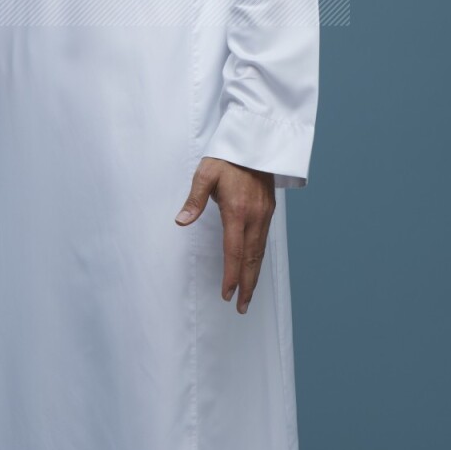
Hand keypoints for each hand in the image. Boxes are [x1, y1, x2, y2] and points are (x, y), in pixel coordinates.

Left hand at [175, 157, 275, 312]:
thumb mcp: (205, 174)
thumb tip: (181, 221)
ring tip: (248, 294)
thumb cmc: (226, 157)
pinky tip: (254, 266)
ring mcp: (264, 214)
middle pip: (251, 259)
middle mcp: (254, 217)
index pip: (234, 251)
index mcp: (237, 211)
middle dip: (246, 285)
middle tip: (241, 307)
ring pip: (260, 252)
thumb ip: (194, 200)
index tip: (227, 294)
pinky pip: (264, 241)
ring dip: (254, 275)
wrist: (254, 142)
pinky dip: (258, 259)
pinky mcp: (269, 210)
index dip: (231, 275)